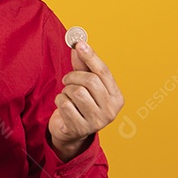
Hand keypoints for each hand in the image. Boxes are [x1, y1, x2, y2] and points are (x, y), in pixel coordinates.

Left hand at [49, 41, 123, 159]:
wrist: (70, 132)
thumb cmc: (80, 105)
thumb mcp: (84, 84)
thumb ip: (83, 66)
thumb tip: (79, 46)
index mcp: (117, 97)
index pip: (104, 72)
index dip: (91, 56)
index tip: (79, 44)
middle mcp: (111, 111)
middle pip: (90, 81)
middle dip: (74, 76)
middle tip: (67, 79)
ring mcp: (96, 122)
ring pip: (76, 92)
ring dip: (66, 90)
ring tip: (67, 96)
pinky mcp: (80, 128)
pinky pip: (64, 104)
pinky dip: (59, 101)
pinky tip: (63, 107)